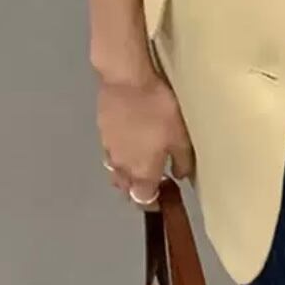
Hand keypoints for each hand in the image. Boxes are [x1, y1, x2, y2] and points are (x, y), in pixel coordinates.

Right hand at [97, 67, 194, 209]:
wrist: (127, 82)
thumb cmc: (158, 110)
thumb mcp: (181, 136)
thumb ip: (182, 160)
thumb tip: (179, 175)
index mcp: (141, 172)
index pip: (144, 200)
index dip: (154, 202)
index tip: (164, 197)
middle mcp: (121, 168)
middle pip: (127, 189)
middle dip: (139, 190)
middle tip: (154, 179)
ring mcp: (108, 150)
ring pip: (116, 172)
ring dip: (129, 174)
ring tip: (143, 161)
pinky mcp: (102, 133)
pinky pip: (111, 153)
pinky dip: (121, 154)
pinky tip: (132, 140)